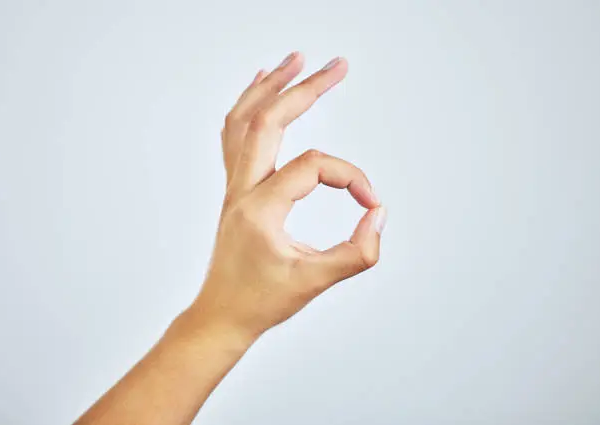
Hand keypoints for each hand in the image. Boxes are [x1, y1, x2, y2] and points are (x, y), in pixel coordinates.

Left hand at [190, 52, 386, 338]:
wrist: (222, 314)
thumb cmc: (262, 301)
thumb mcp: (314, 282)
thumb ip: (356, 253)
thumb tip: (377, 215)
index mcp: (260, 207)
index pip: (313, 167)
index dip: (351, 178)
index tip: (371, 204)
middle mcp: (242, 188)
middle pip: (269, 119)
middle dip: (306, 88)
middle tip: (338, 64)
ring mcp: (234, 186)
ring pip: (244, 121)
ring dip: (270, 87)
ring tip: (295, 60)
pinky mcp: (236, 190)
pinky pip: (235, 137)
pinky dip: (248, 107)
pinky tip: (259, 90)